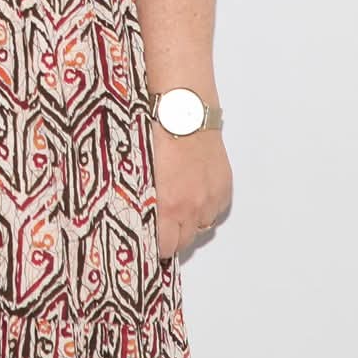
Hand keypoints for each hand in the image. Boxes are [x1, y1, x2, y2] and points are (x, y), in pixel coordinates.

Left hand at [148, 123, 232, 263]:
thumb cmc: (154, 133)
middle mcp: (192, 207)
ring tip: (178, 203)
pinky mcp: (224, 186)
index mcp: (167, 205)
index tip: (150, 240)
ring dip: (190, 221)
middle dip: (172, 236)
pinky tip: (194, 191)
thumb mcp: (138, 170)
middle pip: (184, 241)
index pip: (166, 247)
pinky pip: (216, 209)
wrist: (183, 111)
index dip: (156, 245)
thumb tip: (134, 217)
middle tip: (162, 223)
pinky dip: (206, 206)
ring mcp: (210, 197)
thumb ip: (141, 200)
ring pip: (202, 226)